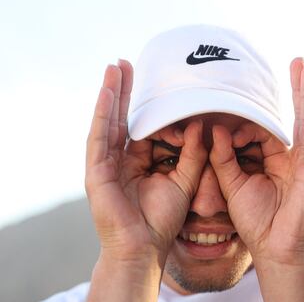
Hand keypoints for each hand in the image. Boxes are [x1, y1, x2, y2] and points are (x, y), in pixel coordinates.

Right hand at [85, 60, 206, 264]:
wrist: (143, 247)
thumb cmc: (162, 219)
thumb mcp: (185, 180)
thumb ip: (193, 153)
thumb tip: (200, 124)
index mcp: (139, 161)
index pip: (146, 129)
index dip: (154, 109)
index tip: (164, 88)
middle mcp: (120, 159)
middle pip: (123, 119)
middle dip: (125, 92)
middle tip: (126, 63)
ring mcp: (106, 164)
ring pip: (108, 122)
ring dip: (111, 95)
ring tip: (115, 67)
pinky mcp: (96, 172)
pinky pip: (99, 138)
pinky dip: (102, 115)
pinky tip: (107, 93)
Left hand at [209, 58, 303, 264]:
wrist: (272, 248)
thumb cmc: (255, 220)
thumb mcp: (231, 183)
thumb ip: (224, 156)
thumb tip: (216, 128)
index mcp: (272, 159)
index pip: (261, 130)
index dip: (245, 123)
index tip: (226, 119)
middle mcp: (292, 157)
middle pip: (294, 117)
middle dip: (295, 90)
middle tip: (296, 62)